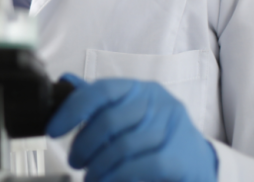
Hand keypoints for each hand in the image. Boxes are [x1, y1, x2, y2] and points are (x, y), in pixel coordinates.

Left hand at [46, 74, 217, 181]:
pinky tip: (108, 181)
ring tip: (91, 177)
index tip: (53, 129)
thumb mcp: (128, 116)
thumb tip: (65, 82)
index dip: (72, 109)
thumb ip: (100, 102)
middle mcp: (158, 103)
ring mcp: (172, 129)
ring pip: (123, 146)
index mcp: (140, 89)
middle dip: (84, 145)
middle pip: (109, 120)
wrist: (199, 164)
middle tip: (75, 161)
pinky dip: (118, 176)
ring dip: (98, 167)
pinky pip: (140, 166)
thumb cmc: (155, 139)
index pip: (101, 90)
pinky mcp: (181, 157)